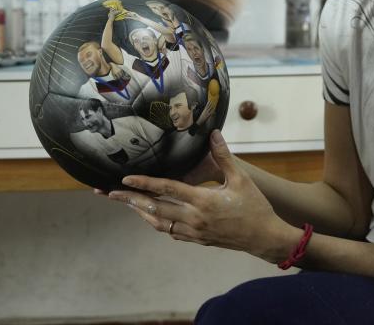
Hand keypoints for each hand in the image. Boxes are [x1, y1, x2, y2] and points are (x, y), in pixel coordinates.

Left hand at [100, 130, 298, 262]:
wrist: (263, 237)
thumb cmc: (254, 206)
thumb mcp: (240, 178)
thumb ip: (224, 156)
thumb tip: (213, 133)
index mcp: (203, 201)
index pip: (167, 189)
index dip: (144, 183)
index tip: (125, 178)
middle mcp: (193, 218)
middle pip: (154, 208)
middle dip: (130, 200)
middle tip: (109, 193)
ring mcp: (193, 231)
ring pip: (158, 223)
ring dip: (140, 212)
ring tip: (125, 203)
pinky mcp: (197, 239)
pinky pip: (170, 231)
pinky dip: (156, 223)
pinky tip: (151, 216)